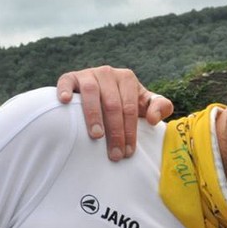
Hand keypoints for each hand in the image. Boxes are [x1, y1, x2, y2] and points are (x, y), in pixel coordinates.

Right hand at [56, 66, 173, 160]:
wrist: (102, 91)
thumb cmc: (126, 102)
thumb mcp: (146, 104)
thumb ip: (161, 107)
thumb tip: (154, 119)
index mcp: (127, 78)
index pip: (130, 108)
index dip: (130, 131)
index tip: (128, 152)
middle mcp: (108, 73)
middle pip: (113, 104)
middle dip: (115, 131)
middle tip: (115, 154)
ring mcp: (88, 74)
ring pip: (92, 93)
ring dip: (93, 115)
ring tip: (96, 136)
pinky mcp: (71, 76)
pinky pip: (66, 80)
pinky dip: (65, 90)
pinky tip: (66, 101)